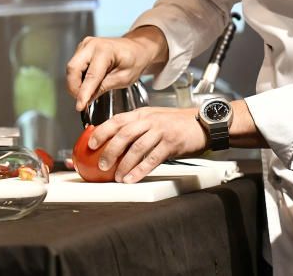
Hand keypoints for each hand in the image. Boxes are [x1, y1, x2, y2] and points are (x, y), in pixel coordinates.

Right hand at [65, 27, 167, 111]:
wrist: (136, 48)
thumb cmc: (134, 60)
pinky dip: (78, 78)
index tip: (80, 106)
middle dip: (74, 87)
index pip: (91, 75)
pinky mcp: (82, 49)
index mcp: (105, 50)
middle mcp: (92, 44)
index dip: (83, 93)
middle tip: (82, 101)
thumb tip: (86, 99)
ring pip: (71, 68)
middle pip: (73, 68)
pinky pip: (74, 66)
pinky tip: (88, 83)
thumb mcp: (124, 78)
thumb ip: (104, 87)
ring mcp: (85, 45)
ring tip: (88, 92)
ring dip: (75, 83)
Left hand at [89, 106, 206, 182]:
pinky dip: (141, 170)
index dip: (102, 131)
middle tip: (102, 164)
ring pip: (138, 147)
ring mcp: (161, 131)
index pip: (118, 120)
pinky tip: (133, 178)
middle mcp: (150, 120)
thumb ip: (137, 127)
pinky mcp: (171, 144)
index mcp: (143, 114)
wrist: (202, 123)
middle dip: (110, 150)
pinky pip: (153, 158)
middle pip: (125, 134)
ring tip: (117, 177)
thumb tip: (114, 142)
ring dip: (125, 164)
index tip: (91, 143)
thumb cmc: (177, 123)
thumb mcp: (154, 119)